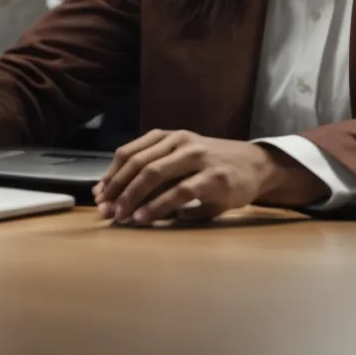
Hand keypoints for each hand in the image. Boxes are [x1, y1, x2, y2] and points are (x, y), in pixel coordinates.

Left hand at [95, 130, 327, 224]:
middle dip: (117, 188)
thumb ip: (154, 172)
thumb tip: (116, 196)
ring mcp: (198, 158)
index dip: (110, 174)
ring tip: (120, 215)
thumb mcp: (181, 160)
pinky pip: (179, 193)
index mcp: (168, 137)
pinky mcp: (214, 178)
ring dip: (132, 197)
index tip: (98, 195)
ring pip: (154, 174)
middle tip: (105, 210)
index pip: (129, 152)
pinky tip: (144, 217)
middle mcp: (181, 142)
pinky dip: (157, 206)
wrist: (257, 165)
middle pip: (137, 163)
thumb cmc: (213, 165)